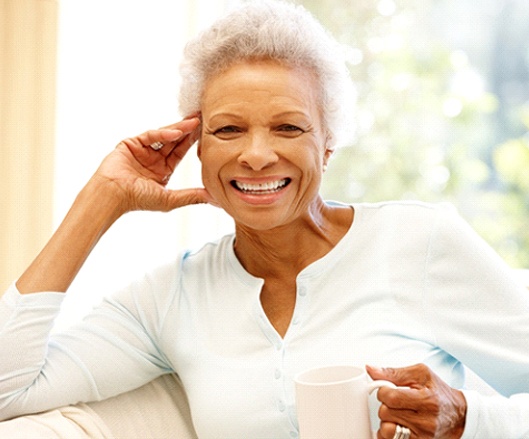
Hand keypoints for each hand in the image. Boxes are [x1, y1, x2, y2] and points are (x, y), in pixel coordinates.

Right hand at [92, 116, 213, 213]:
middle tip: (204, 118)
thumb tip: (214, 199)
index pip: (180, 152)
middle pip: (174, 141)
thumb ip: (192, 196)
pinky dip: (163, 134)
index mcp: (162, 170)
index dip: (193, 142)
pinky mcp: (131, 143)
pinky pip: (150, 136)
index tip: (207, 134)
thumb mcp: (170, 198)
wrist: (113, 195)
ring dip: (179, 129)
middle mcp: (153, 159)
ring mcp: (142, 150)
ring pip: (164, 136)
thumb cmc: (139, 200)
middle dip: (189, 130)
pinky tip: (176, 132)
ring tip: (195, 121)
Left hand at [366, 364, 466, 438]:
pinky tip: (396, 424)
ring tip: (396, 413)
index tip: (387, 389)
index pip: (391, 397)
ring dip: (386, 420)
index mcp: (427, 400)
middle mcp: (426, 421)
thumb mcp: (420, 374)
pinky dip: (389, 433)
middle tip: (394, 401)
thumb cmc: (438, 392)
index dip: (383, 391)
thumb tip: (370, 369)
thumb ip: (393, 372)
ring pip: (387, 430)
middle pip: (386, 413)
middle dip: (385, 405)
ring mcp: (422, 436)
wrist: (458, 415)